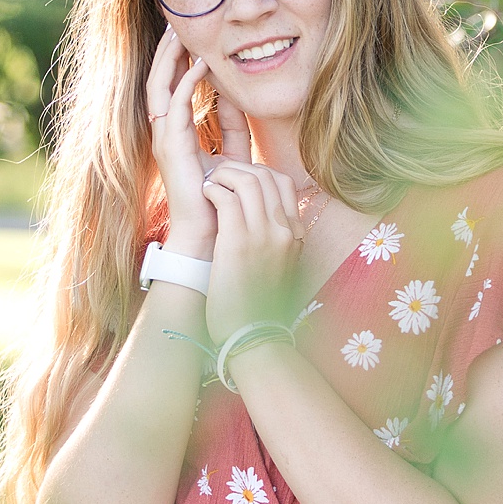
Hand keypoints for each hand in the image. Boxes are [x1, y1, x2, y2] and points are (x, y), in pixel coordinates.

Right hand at [144, 26, 252, 258]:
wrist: (211, 231)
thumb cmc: (222, 198)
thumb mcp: (233, 153)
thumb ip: (232, 125)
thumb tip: (234, 94)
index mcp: (175, 134)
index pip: (170, 88)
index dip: (177, 62)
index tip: (189, 37)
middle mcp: (164, 134)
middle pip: (158, 81)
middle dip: (167, 52)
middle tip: (177, 24)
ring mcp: (163, 140)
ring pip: (159, 88)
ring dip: (171, 59)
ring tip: (182, 34)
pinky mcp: (170, 147)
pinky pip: (174, 106)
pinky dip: (187, 82)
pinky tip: (202, 65)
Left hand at [199, 159, 301, 340]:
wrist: (251, 335)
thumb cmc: (256, 304)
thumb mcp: (278, 266)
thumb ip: (273, 238)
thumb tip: (255, 217)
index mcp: (296, 235)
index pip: (284, 183)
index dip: (257, 172)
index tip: (238, 180)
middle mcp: (285, 231)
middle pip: (265, 175)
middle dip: (237, 168)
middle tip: (218, 177)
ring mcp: (264, 235)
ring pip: (246, 180)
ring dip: (223, 175)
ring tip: (210, 185)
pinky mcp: (238, 242)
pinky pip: (226, 197)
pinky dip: (213, 189)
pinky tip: (206, 196)